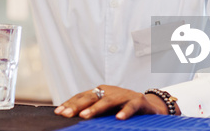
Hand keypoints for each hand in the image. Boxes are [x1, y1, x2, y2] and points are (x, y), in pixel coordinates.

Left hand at [54, 85, 178, 119]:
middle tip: (67, 114)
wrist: (150, 106)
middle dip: (78, 105)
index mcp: (100, 92)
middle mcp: (110, 91)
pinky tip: (118, 118)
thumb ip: (93, 112)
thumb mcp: (106, 110)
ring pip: (108, 101)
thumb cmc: (123, 109)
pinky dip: (125, 111)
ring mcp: (124, 95)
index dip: (70, 104)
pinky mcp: (139, 101)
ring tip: (85, 116)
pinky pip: (131, 106)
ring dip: (96, 108)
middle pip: (91, 97)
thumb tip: (71, 117)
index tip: (58, 112)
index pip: (82, 97)